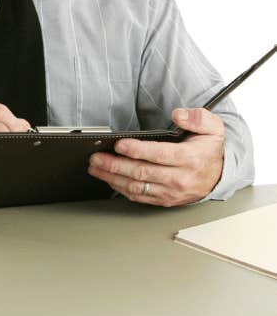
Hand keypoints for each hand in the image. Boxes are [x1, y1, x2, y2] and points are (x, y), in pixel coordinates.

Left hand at [87, 108, 224, 206]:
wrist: (219, 176)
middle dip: (115, 165)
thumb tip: (179, 114)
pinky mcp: (165, 200)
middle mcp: (180, 178)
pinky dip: (121, 189)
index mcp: (190, 159)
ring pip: (137, 187)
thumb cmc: (209, 151)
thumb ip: (198, 117)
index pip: (159, 155)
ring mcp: (171, 192)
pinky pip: (140, 197)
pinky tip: (109, 179)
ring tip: (96, 168)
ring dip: (112, 178)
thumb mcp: (212, 128)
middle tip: (97, 157)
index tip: (119, 145)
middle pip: (142, 172)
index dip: (137, 150)